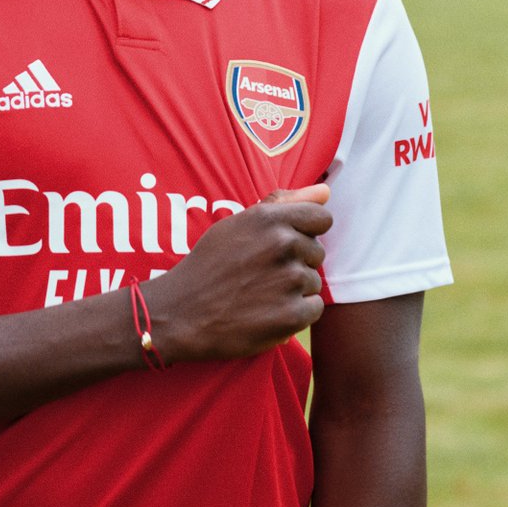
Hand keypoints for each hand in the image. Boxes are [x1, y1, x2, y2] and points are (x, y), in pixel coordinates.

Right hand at [144, 185, 331, 363]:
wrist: (181, 313)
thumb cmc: (209, 265)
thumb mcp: (238, 224)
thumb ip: (284, 203)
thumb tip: (326, 191)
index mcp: (269, 218)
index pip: (321, 218)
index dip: (305, 232)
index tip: (282, 246)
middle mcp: (282, 244)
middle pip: (317, 252)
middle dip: (296, 262)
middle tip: (261, 273)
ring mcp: (288, 280)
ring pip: (314, 282)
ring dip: (294, 290)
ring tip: (260, 294)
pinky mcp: (291, 315)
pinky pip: (314, 309)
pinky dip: (295, 314)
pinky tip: (267, 312)